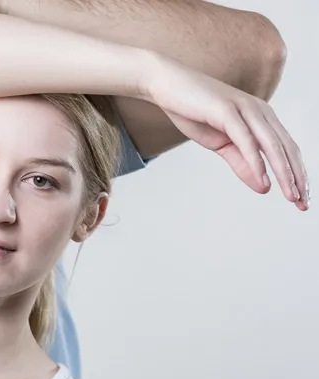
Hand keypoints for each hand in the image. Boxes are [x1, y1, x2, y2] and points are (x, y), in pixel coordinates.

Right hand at [145, 56, 308, 210]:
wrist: (166, 85)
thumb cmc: (193, 111)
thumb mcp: (220, 144)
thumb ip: (242, 163)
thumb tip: (264, 187)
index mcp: (261, 118)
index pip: (286, 149)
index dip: (296, 174)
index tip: (301, 198)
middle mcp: (260, 111)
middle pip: (286, 148)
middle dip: (296, 177)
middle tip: (302, 203)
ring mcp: (245, 108)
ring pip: (272, 145)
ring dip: (283, 172)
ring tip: (290, 196)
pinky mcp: (227, 110)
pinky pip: (246, 139)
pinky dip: (256, 161)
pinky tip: (263, 179)